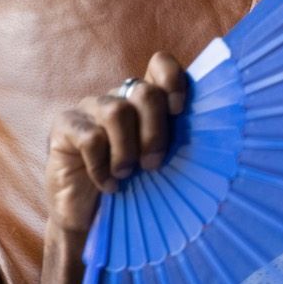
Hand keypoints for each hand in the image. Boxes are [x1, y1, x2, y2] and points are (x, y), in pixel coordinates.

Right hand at [45, 52, 187, 234]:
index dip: (172, 79)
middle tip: (153, 164)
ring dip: (126, 150)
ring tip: (126, 175)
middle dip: (155, 132)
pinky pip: (90, 137)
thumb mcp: (165, 164)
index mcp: (147, 102)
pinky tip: (106, 183)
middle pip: (145, 92)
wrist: (91, 218)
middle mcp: (119, 97)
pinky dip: (102, 166)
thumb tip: (217, 138)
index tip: (179, 110)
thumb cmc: (137, 188)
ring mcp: (90, 108)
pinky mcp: (65, 126)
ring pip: (117, 111)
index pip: (160, 65)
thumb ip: (179, 143)